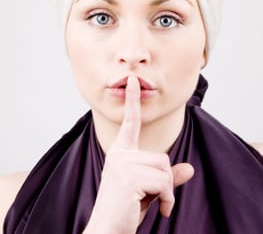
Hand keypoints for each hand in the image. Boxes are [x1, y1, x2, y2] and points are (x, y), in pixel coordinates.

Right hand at [84, 76, 193, 233]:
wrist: (107, 230)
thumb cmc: (125, 209)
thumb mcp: (149, 190)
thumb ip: (167, 177)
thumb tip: (190, 169)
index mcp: (121, 152)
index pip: (130, 122)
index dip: (132, 100)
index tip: (133, 81)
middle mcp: (120, 154)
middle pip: (162, 157)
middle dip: (165, 181)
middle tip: (156, 198)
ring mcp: (123, 164)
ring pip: (165, 169)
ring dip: (167, 191)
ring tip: (156, 204)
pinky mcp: (129, 177)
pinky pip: (164, 182)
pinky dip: (168, 199)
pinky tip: (160, 209)